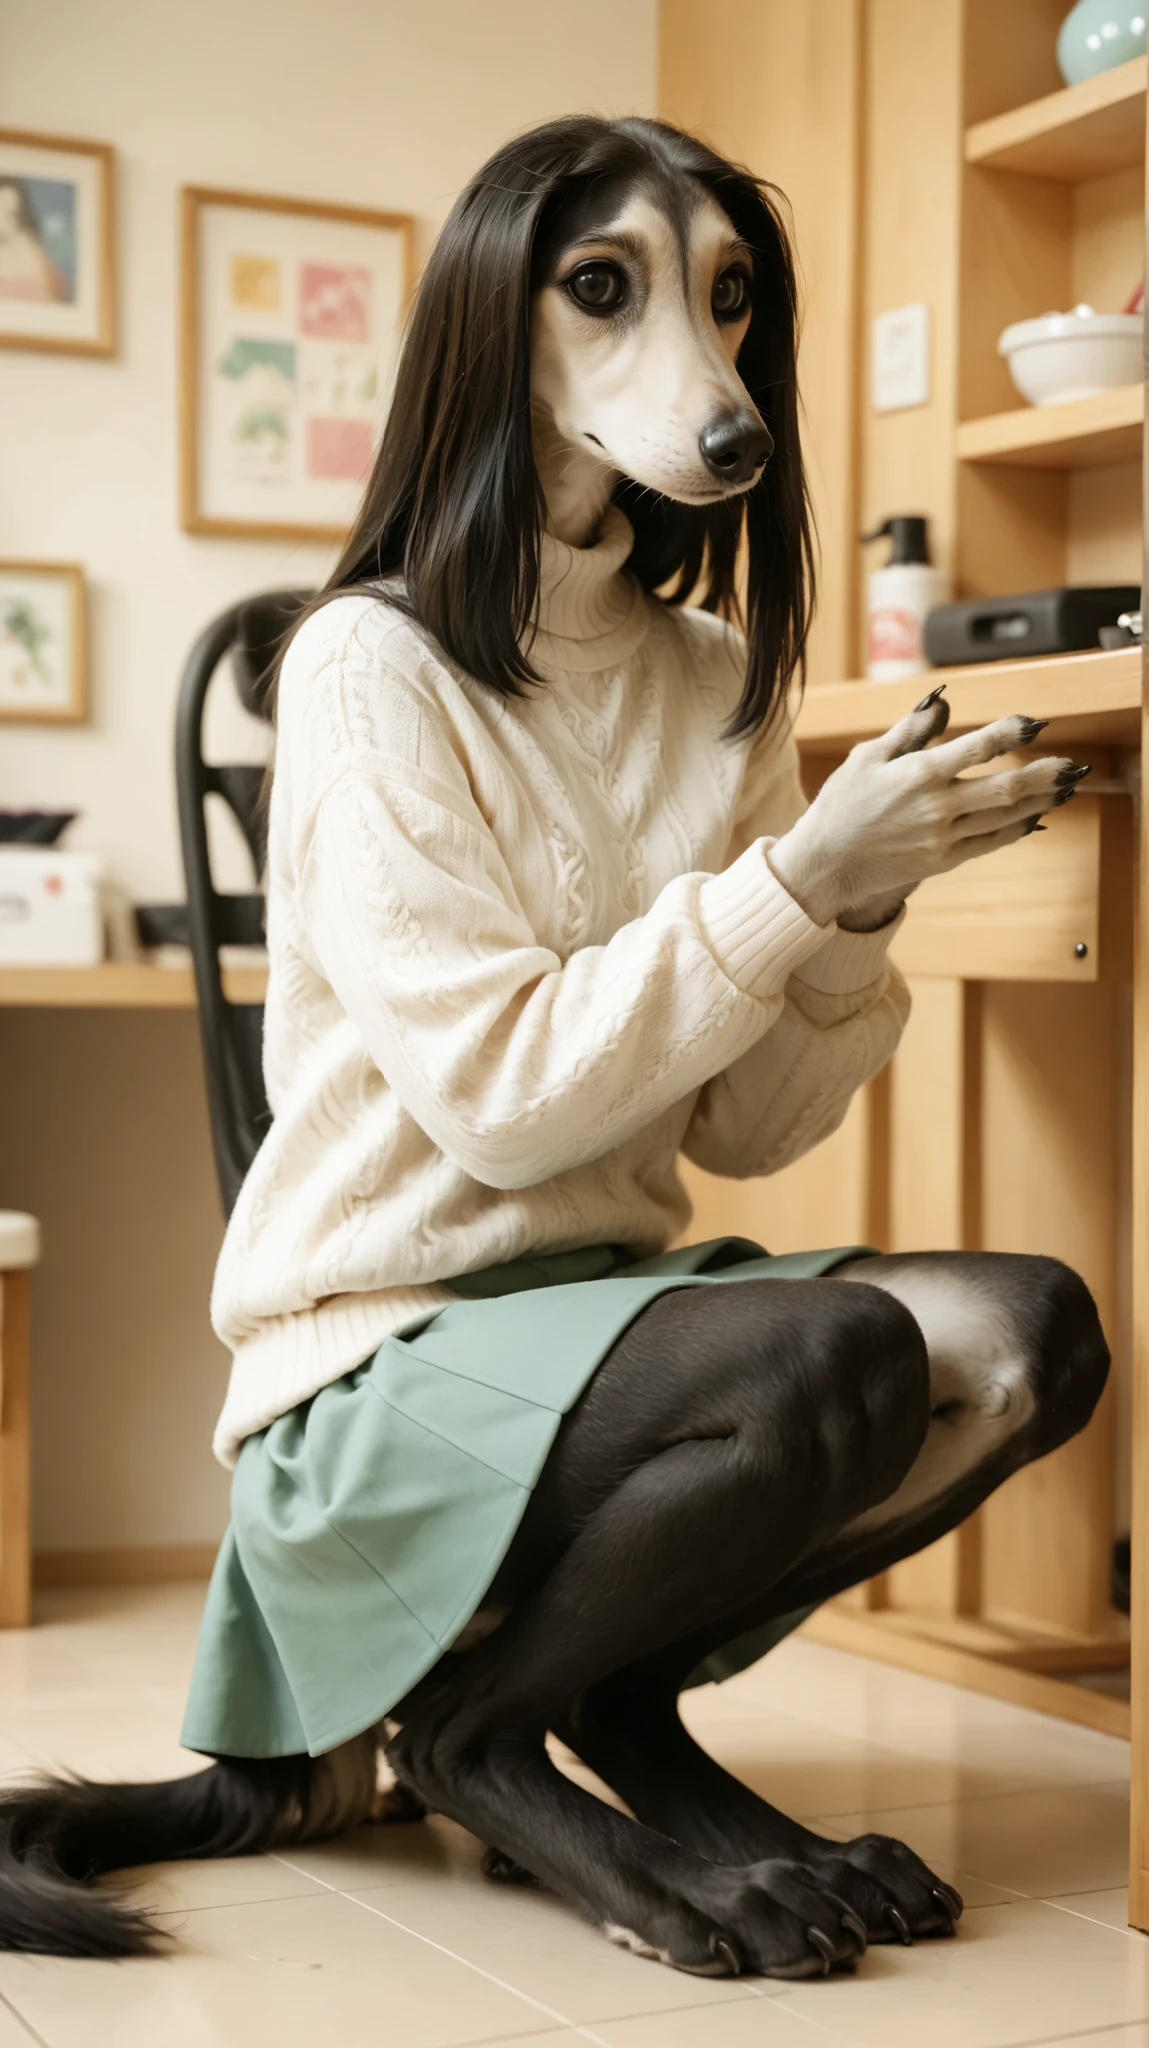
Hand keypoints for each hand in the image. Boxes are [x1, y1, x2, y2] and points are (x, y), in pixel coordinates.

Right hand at [768, 685, 1089, 930]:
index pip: (978, 747)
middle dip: (1043, 774)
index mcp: (919, 774)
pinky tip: (1033, 819)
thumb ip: (911, 730)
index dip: (1011, 732)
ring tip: (1063, 788)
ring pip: (1004, 816)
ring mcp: (943, 837)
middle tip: (1071, 764)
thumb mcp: (867, 756)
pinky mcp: (943, 860)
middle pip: (1004, 787)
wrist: (825, 864)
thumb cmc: (841, 805)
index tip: (1034, 722)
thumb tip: (943, 701)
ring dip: (1039, 801)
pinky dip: (1015, 830)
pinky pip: (989, 843)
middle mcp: (937, 806)